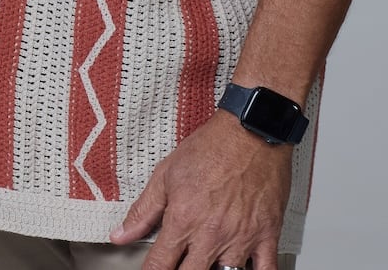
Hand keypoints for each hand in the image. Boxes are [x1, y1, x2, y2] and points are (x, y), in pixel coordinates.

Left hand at [111, 114, 290, 269]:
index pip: (160, 264)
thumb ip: (143, 211)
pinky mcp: (267, 236)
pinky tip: (243, 269)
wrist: (250, 132)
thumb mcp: (165, 175)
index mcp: (183, 221)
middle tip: (178, 266)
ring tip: (207, 263)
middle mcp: (211, 235)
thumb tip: (121, 235)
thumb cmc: (211, 148)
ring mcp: (241, 238)